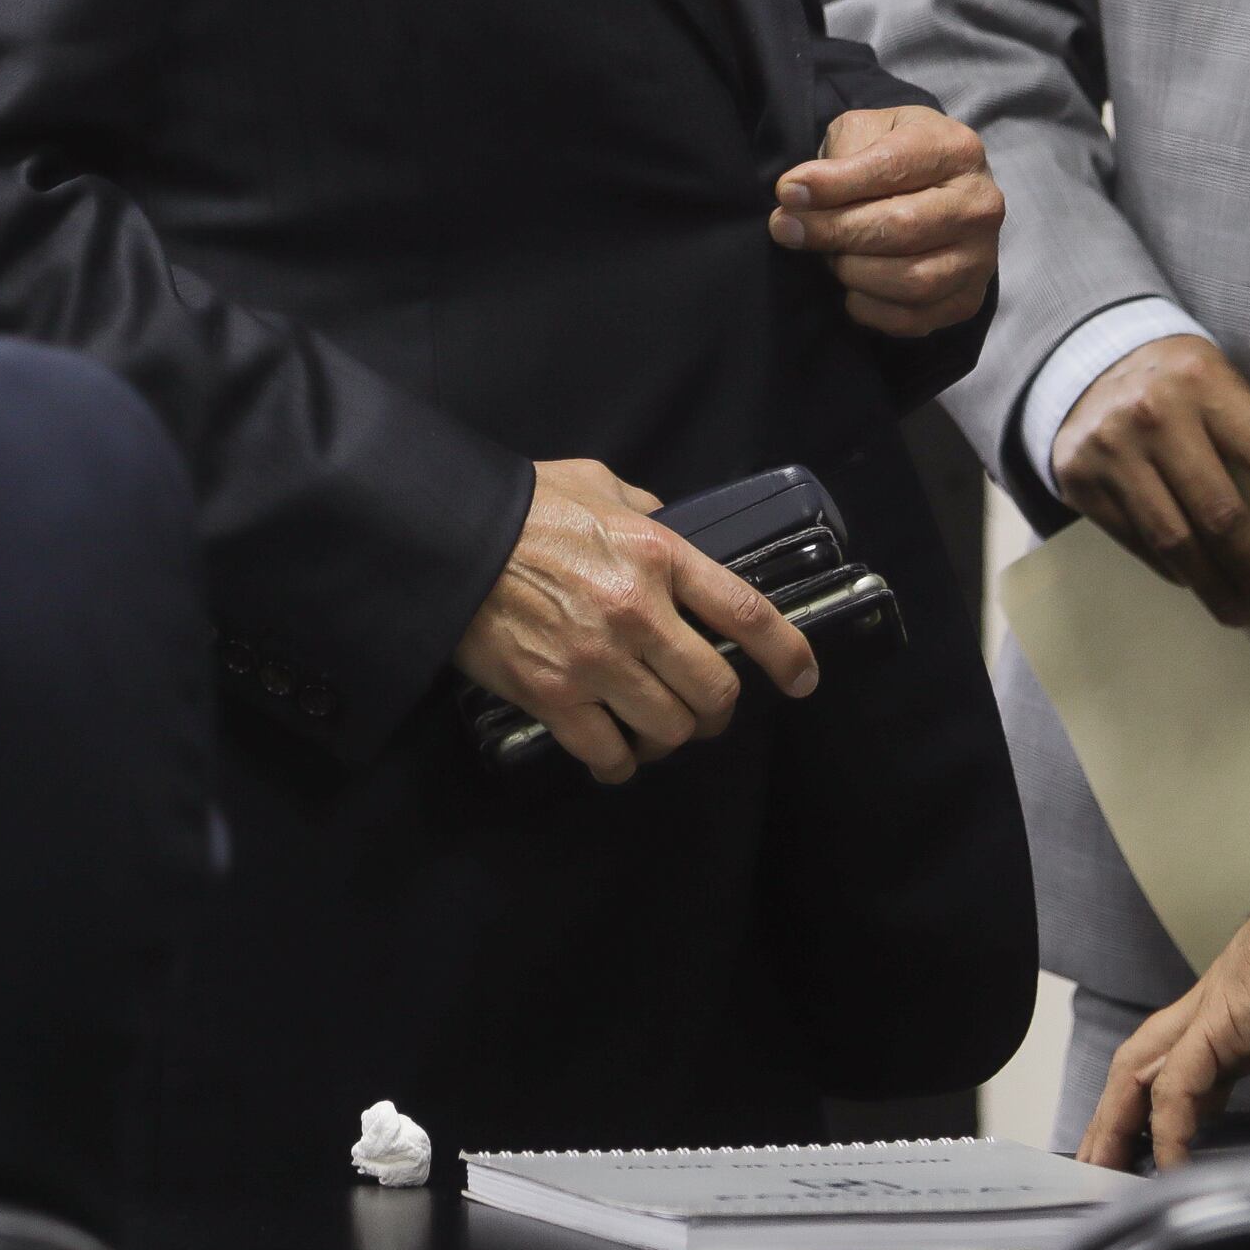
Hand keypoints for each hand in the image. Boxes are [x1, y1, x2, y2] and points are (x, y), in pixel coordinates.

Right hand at [455, 458, 822, 784]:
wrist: (445, 539)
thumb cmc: (522, 507)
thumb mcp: (594, 484)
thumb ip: (642, 507)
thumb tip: (666, 522)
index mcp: (658, 555)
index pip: (745, 611)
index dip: (787, 651)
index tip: (804, 678)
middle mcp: (639, 614)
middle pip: (715, 688)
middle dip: (719, 710)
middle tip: (706, 711)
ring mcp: (596, 661)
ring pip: (669, 730)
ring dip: (669, 738)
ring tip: (654, 732)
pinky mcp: (553, 697)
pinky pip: (608, 754)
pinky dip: (618, 765)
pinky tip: (614, 757)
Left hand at [769, 106, 1001, 336]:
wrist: (934, 189)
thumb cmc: (892, 156)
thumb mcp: (866, 132)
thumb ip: (836, 158)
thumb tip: (795, 198)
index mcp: (955, 150)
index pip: (893, 167)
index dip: (835, 184)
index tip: (788, 193)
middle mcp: (980, 203)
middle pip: (903, 227)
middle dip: (835, 232)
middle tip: (788, 230)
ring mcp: (980, 256)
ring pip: (911, 279)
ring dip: (853, 272)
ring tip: (830, 257)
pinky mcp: (967, 299)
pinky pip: (913, 319)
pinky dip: (870, 308)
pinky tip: (851, 288)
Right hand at [1048, 334, 1249, 628]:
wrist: (1086, 364)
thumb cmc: (1177, 382)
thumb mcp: (1217, 382)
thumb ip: (1249, 432)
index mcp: (1202, 382)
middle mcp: (1154, 415)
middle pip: (1218, 511)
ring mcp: (1112, 450)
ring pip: (1174, 540)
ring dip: (1214, 587)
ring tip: (1241, 612)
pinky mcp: (1082, 481)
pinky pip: (1137, 542)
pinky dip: (1172, 570)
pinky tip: (1194, 582)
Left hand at [1082, 894, 1249, 1168]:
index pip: (1195, 1078)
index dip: (1173, 1118)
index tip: (1166, 1159)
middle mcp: (1218, 1018)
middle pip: (1146, 1074)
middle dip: (1120, 1122)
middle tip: (1103, 1172)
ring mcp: (1213, 1015)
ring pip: (1143, 1074)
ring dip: (1118, 1123)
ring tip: (1103, 1173)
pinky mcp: (1221, 1018)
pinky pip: (1179, 1081)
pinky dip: (1168, 1124)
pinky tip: (1169, 1163)